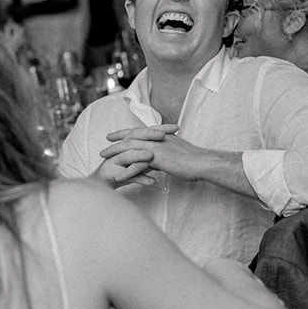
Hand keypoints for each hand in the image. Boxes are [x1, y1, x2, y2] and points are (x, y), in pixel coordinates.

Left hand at [100, 126, 223, 187]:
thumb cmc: (193, 160)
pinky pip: (139, 164)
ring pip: (131, 148)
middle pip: (131, 136)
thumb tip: (157, 157)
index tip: (114, 135)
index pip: (139, 131)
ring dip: (116, 153)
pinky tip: (120, 177)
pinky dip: (129, 170)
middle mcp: (156, 138)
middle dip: (116, 140)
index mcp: (160, 136)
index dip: (125, 132)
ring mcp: (156, 147)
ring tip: (105, 159)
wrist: (203, 162)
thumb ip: (164, 152)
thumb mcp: (176, 151)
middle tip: (104, 145)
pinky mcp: (159, 158)